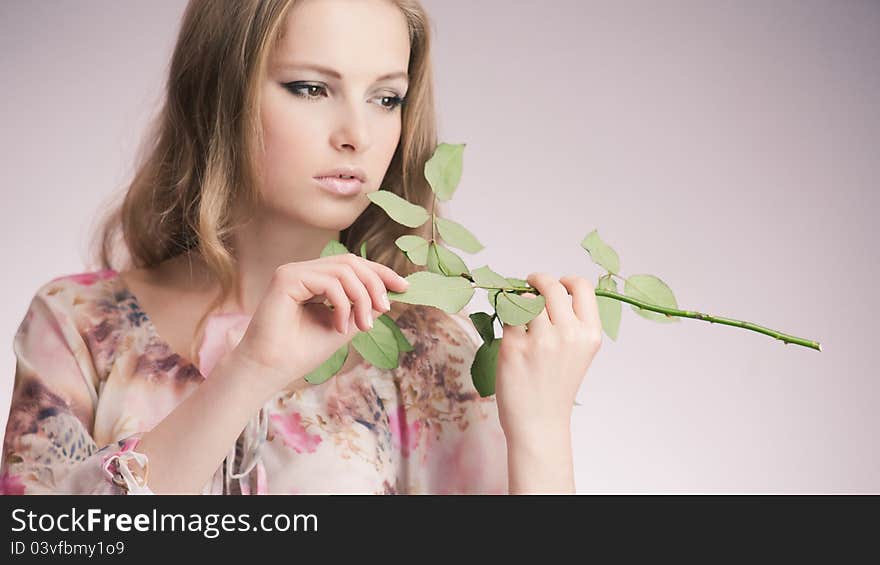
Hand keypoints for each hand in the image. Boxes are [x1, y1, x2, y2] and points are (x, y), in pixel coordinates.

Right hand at [230, 253, 409, 394]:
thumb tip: (390, 293)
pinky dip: (343, 304)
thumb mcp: (344, 327)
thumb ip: (363, 308)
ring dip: (362, 298)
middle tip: (385, 309)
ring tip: (363, 326)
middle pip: (352, 263)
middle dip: (375, 285)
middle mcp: (305, 271)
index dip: (381, 272)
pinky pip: (329, 281)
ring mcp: (294, 271)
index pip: (354, 265)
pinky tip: (340, 327)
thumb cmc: (301, 352)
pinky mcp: (286, 277)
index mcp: (316, 279)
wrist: (270, 370)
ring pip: (344, 270)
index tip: (405, 287)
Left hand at [495, 273, 602, 443]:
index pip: (581, 286)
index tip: (555, 283)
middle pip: (550, 286)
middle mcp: (568, 335)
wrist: (539, 422)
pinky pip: (506, 316)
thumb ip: (570, 321)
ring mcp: (540, 341)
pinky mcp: (513, 347)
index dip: (565, 280)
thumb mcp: (579, 352)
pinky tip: (511, 333)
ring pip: (525, 298)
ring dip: (519, 300)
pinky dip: (506, 319)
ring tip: (519, 313)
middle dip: (537, 281)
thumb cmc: (556, 385)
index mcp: (590, 334)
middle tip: (528, 285)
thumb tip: (544, 287)